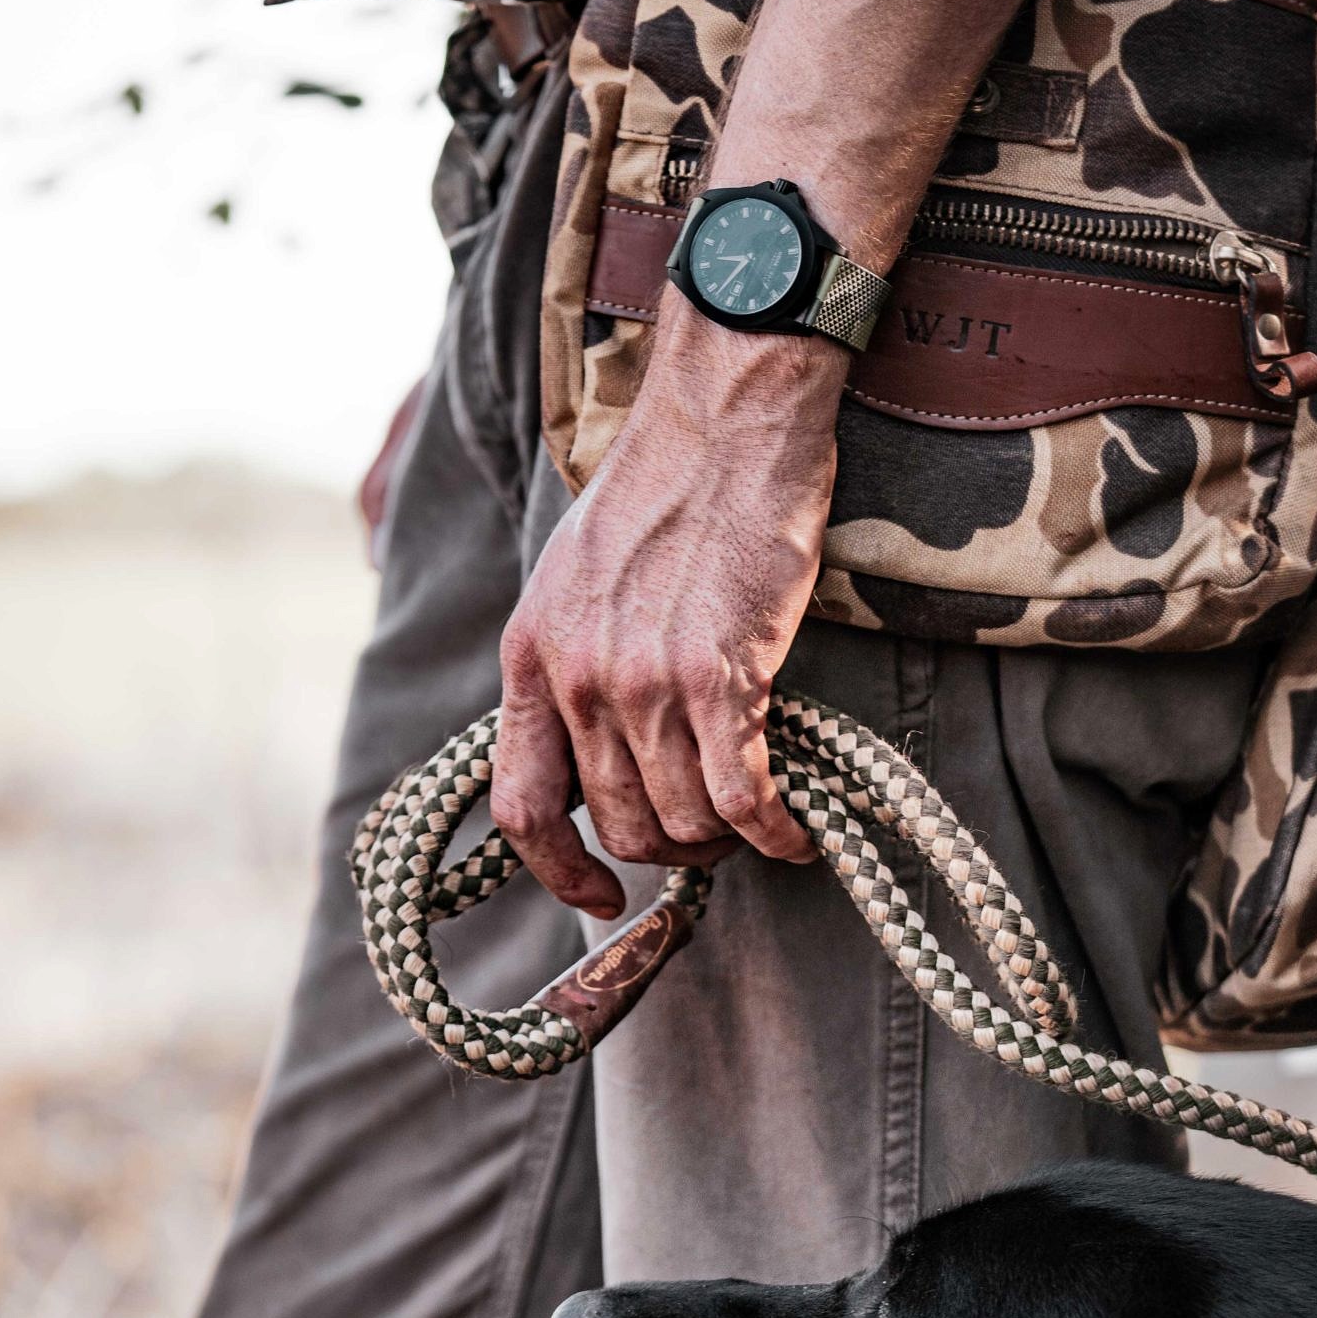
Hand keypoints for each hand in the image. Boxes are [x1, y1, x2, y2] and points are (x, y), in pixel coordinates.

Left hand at [491, 309, 844, 916]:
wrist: (724, 419)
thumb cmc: (666, 490)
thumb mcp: (574, 580)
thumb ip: (571, 665)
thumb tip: (593, 753)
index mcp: (530, 657)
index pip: (522, 806)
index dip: (558, 873)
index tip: (598, 899)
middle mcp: (577, 678)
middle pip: (620, 826)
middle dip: (672, 849)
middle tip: (714, 831)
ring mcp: (645, 681)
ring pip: (683, 823)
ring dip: (726, 841)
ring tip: (757, 820)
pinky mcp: (720, 677)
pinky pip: (741, 798)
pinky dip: (773, 832)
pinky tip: (795, 833)